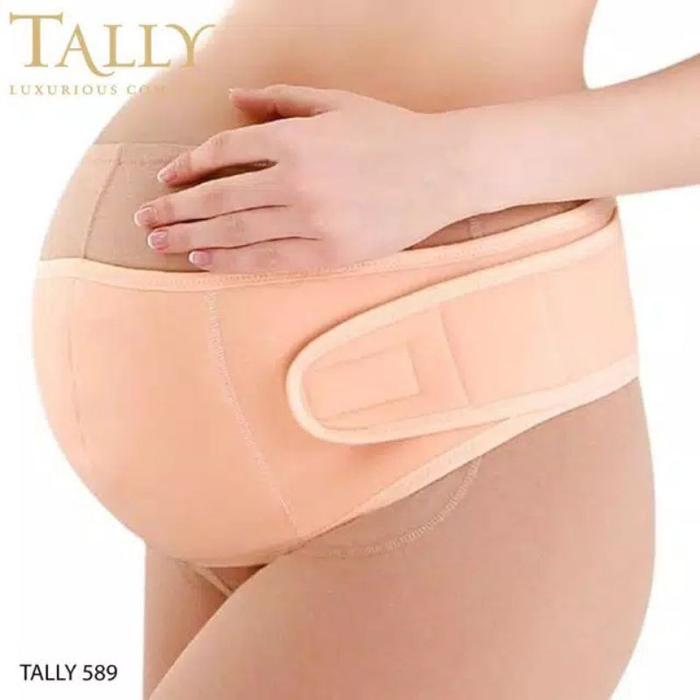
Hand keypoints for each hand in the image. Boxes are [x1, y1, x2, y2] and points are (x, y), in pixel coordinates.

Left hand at [133, 85, 465, 272]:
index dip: (189, 166)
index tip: (166, 179)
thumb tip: (233, 100)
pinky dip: (230, 261)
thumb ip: (280, 99)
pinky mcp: (329, 254)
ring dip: (191, 238)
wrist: (444, 171)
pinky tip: (202, 261)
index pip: (225, 152)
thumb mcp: (336, 102)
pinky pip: (268, 259)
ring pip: (236, 232)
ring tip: (159, 244)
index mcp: (297, 138)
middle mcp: (298, 180)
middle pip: (219, 198)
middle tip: (143, 221)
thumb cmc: (390, 132)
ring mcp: (313, 221)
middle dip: (175, 209)